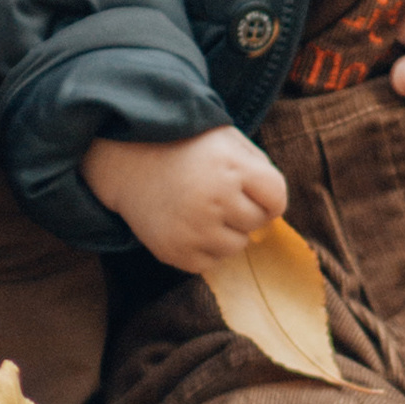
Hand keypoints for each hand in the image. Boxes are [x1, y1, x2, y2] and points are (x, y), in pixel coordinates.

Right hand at [83, 126, 285, 270]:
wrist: (127, 159)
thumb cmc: (186, 148)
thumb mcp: (228, 141)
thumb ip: (260, 171)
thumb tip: (276, 214)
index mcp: (231, 168)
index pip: (277, 198)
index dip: (268, 194)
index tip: (249, 186)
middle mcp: (214, 200)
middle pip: (257, 223)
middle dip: (244, 210)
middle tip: (216, 192)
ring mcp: (193, 230)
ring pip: (236, 246)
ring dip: (226, 230)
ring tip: (200, 207)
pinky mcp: (175, 252)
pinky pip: (211, 262)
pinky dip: (204, 246)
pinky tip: (186, 223)